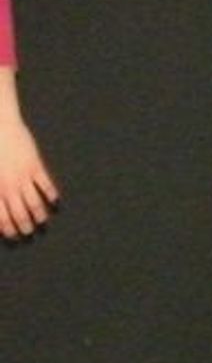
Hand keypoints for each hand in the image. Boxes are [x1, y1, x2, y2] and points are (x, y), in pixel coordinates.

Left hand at [0, 116, 58, 238]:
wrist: (0, 127)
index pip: (2, 216)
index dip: (8, 229)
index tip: (13, 235)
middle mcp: (10, 186)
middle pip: (20, 213)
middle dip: (25, 226)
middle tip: (29, 232)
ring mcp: (24, 176)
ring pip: (35, 202)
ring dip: (39, 215)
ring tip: (42, 221)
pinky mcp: (36, 166)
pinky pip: (46, 185)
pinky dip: (51, 195)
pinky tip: (54, 201)